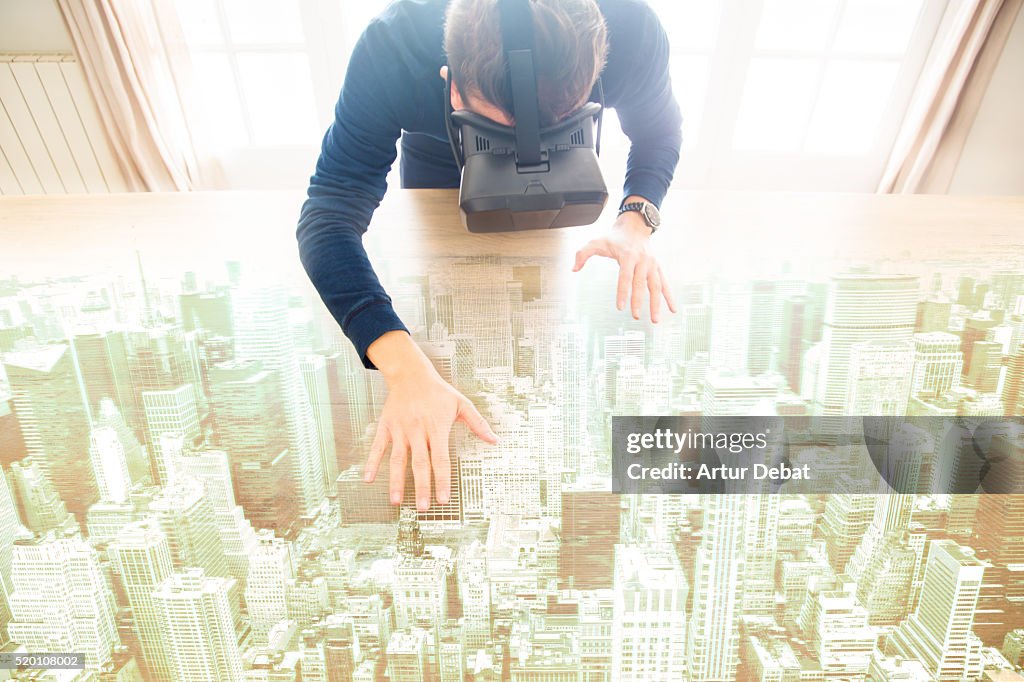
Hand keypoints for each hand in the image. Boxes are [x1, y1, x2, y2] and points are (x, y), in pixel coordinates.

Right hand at [363, 331, 497, 509]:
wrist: (410, 373)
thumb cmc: (437, 390)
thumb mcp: (461, 403)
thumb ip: (478, 423)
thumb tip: (494, 440)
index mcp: (436, 428)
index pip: (441, 460)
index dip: (442, 481)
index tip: (443, 499)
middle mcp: (417, 431)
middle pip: (419, 464)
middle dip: (421, 487)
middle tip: (422, 508)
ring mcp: (400, 430)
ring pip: (397, 459)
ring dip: (396, 481)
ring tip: (396, 501)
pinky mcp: (386, 426)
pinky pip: (378, 447)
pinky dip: (372, 462)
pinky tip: (368, 479)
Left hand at [572, 201, 676, 322]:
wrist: (635, 226)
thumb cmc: (614, 237)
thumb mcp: (596, 241)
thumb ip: (583, 254)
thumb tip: (574, 268)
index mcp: (628, 255)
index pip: (625, 277)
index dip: (622, 292)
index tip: (620, 307)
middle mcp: (643, 260)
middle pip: (641, 284)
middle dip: (639, 301)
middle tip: (635, 316)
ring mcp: (652, 264)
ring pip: (656, 286)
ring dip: (656, 304)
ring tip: (655, 320)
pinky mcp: (657, 268)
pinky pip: (664, 284)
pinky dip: (669, 297)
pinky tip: (672, 309)